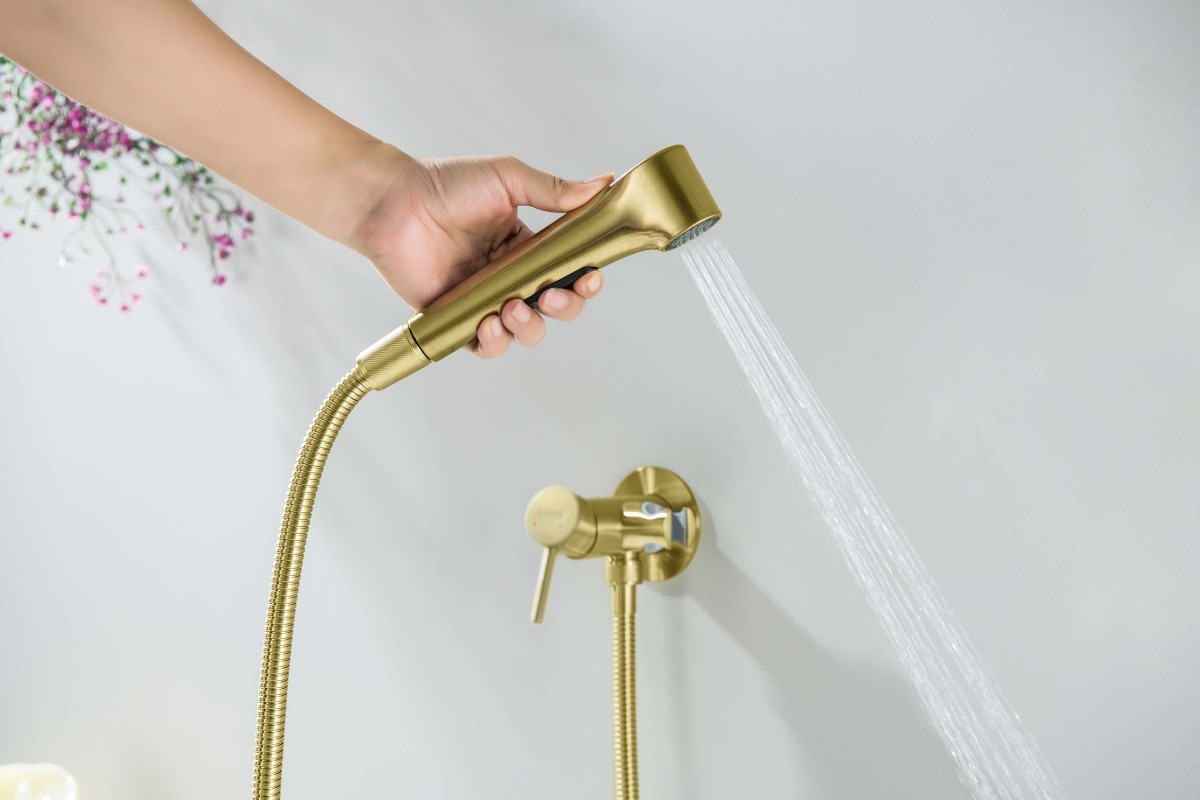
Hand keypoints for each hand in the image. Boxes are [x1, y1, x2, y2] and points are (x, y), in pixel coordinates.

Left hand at [342, 144, 612, 357]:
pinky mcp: (458, 318)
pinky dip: (494, 342)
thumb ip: (554, 191)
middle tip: (550, 295)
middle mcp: (510, 276)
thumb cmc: (446, 185)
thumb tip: (603, 184)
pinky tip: (488, 323)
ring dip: (529, 326)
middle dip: (564, 307)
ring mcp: (485, 299)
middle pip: (556, 307)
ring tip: (510, 306)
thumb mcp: (507, 179)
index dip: (585, 280)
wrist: (394, 203)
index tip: (589, 276)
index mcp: (528, 246)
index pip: (570, 270)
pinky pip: (486, 345)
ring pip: (526, 331)